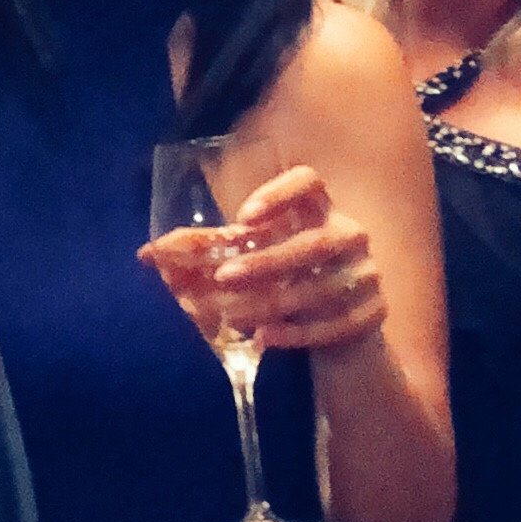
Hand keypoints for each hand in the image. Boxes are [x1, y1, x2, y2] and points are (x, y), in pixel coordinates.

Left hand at [144, 166, 385, 353]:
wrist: (341, 332)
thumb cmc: (287, 283)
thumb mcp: (254, 262)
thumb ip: (209, 255)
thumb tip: (147, 255)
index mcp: (319, 210)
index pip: (310, 182)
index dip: (279, 193)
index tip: (242, 218)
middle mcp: (349, 235)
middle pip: (315, 243)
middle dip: (266, 262)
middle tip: (223, 277)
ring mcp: (367, 275)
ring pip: (322, 288)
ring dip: (272, 303)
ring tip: (233, 315)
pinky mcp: (373, 314)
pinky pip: (335, 323)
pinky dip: (297, 332)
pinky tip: (264, 338)